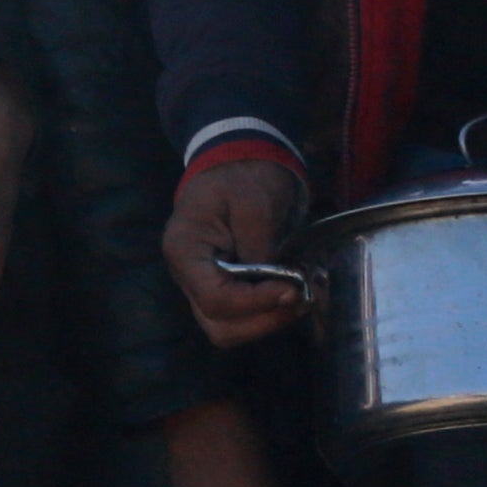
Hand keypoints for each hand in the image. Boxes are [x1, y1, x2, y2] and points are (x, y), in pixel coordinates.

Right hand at [167, 151, 311, 346]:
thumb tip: (278, 287)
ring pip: (230, 328)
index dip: (257, 302)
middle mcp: (188, 274)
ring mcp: (203, 282)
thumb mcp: (255, 203)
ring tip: (300, 295)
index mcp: (186, 250)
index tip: (292, 288)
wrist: (238, 159)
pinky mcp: (223, 284)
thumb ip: (261, 249)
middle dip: (263, 320)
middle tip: (299, 297)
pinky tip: (293, 291)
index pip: (215, 299)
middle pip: (219, 325)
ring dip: (268, 320)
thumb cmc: (243, 175)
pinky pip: (242, 315)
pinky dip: (269, 312)